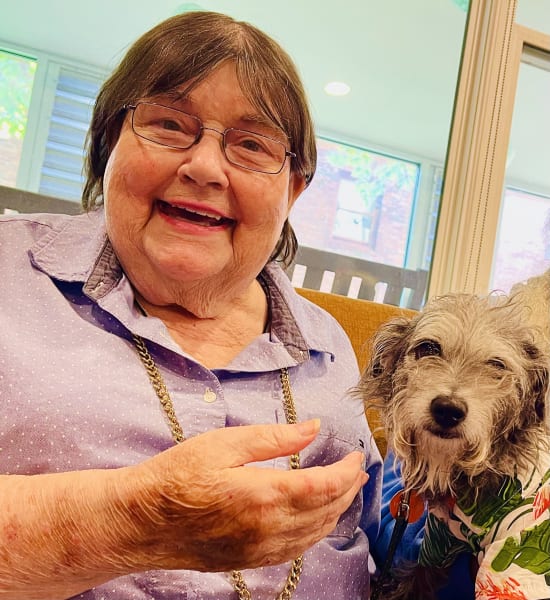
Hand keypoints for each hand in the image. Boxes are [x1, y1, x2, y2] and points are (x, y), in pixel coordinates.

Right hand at [117, 419, 368, 571]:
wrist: (142, 521)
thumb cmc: (178, 476)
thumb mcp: (226, 443)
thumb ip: (275, 438)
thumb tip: (313, 427)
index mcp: (266, 495)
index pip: (326, 485)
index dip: (348, 470)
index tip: (357, 455)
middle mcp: (270, 528)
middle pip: (327, 510)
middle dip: (349, 489)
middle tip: (357, 470)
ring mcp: (261, 549)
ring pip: (316, 534)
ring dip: (336, 511)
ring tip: (345, 491)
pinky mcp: (250, 560)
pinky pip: (297, 549)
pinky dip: (316, 531)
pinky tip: (315, 519)